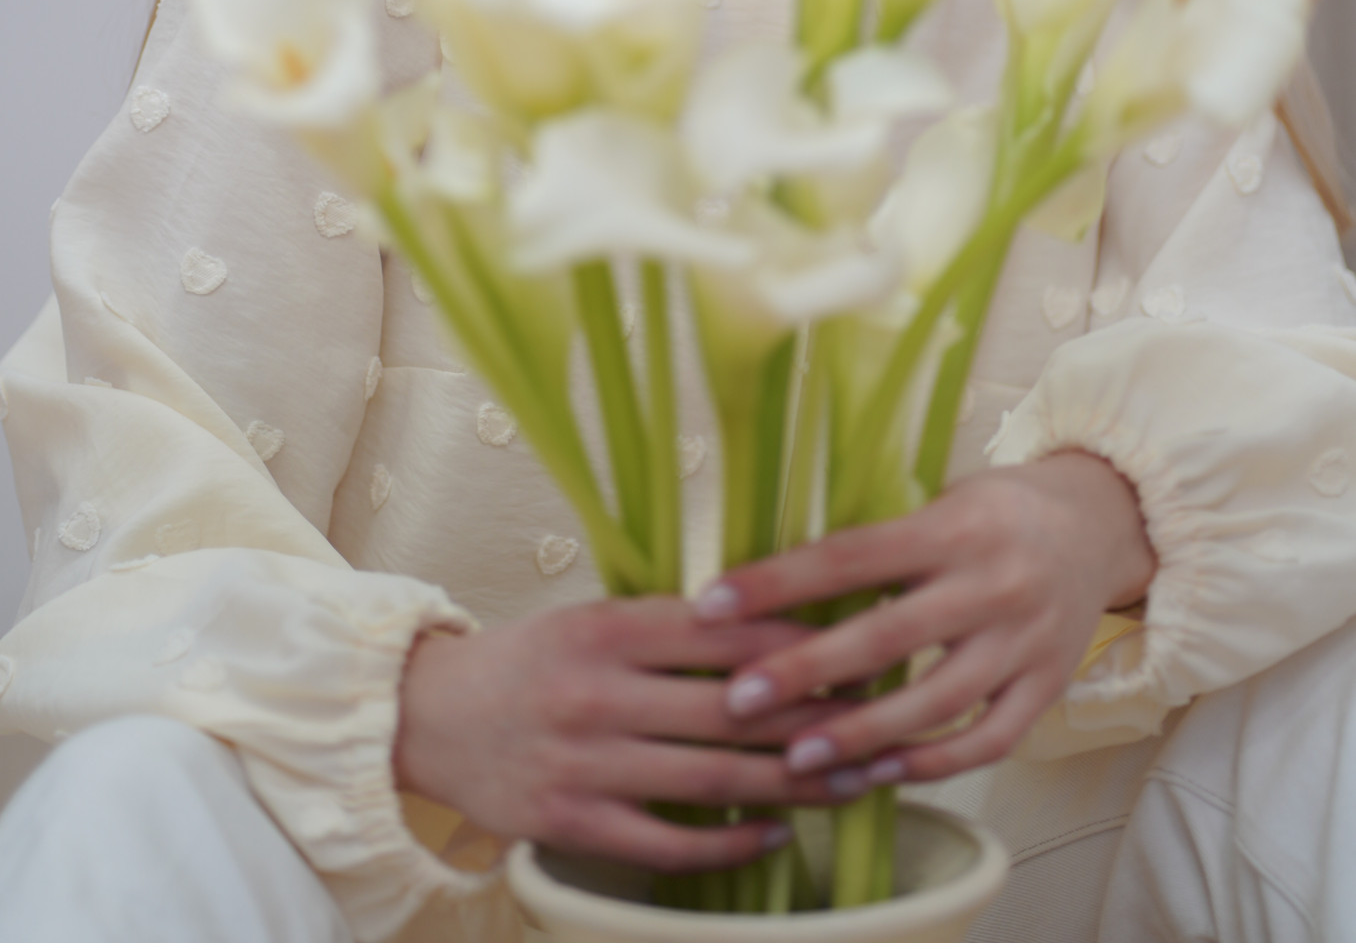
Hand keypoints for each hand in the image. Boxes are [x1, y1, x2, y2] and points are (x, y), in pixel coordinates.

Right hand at [393, 594, 867, 872]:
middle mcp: (598, 693)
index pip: (720, 631)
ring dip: (791, 783)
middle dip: (814, 714)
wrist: (427, 719)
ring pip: (712, 778)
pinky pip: (668, 841)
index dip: (795, 639)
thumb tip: (768, 625)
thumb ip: (663, 627)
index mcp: (606, 629)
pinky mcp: (573, 824)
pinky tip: (773, 833)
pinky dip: (728, 842)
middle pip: (731, 709)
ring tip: (850, 779)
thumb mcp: (588, 620)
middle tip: (878, 716)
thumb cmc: (526, 662)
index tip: (855, 644)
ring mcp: (586, 764)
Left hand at [694, 450, 1156, 788]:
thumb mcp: (937, 500)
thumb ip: (875, 543)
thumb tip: (773, 582)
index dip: (778, 582)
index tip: (709, 605)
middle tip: (735, 701)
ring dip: (859, 734)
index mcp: (953, 525)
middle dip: (804, 672)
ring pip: (934, 702)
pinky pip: (986, 740)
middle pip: (887, 637)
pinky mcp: (1047, 688)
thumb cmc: (993, 510)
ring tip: (794, 757)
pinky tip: (875, 774)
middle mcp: (993, 583)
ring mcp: (1025, 642)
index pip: (851, 555)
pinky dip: (929, 763)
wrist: (1097, 524)